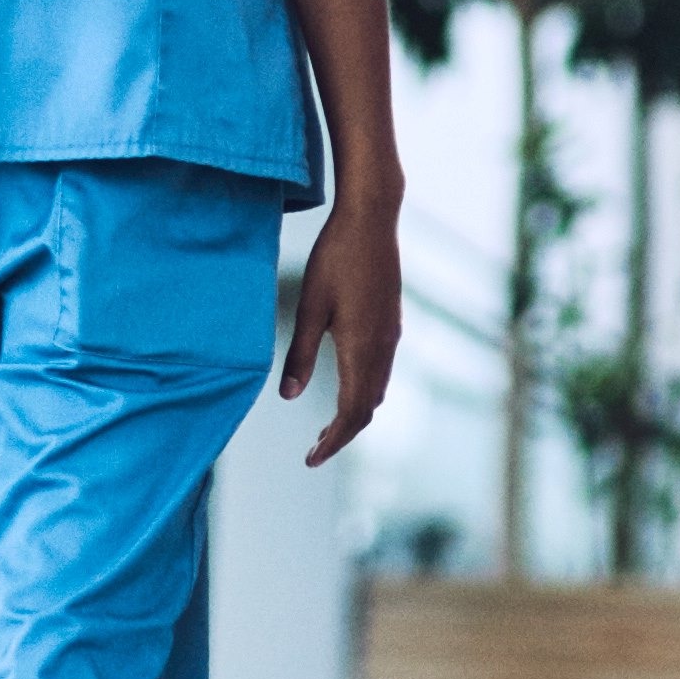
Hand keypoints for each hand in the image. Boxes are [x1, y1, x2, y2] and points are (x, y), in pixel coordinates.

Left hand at [273, 177, 405, 458]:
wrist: (371, 220)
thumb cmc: (335, 258)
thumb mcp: (310, 306)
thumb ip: (301, 354)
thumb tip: (288, 396)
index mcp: (362, 348)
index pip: (352, 413)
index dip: (333, 441)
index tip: (312, 458)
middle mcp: (383, 347)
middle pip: (367, 408)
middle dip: (343, 433)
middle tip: (315, 449)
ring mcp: (391, 334)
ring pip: (377, 389)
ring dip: (355, 412)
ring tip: (327, 425)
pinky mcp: (391, 321)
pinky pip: (382, 370)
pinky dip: (364, 390)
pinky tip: (346, 385)